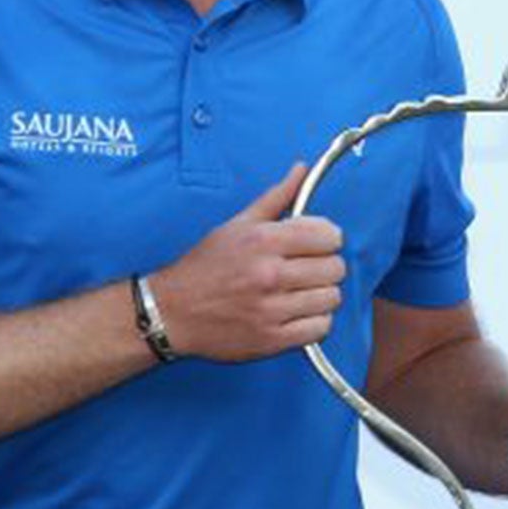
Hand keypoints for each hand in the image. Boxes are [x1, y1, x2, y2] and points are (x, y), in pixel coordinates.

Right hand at [149, 164, 346, 361]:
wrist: (172, 312)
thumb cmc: (205, 266)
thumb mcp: (237, 224)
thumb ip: (276, 197)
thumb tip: (302, 169)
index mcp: (264, 241)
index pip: (329, 236)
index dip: (327, 239)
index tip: (316, 245)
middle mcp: (270, 274)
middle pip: (335, 268)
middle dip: (326, 267)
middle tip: (307, 270)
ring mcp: (272, 309)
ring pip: (331, 298)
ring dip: (321, 295)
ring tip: (301, 292)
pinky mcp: (272, 339)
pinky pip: (320, 328)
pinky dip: (315, 322)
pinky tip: (297, 313)